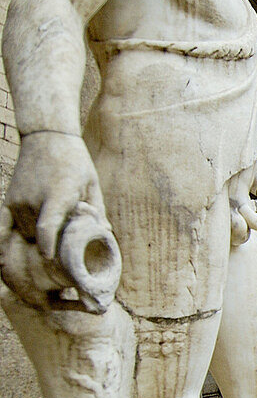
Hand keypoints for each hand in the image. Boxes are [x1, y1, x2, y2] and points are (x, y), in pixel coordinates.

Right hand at [1, 133, 106, 302]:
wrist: (46, 137)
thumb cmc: (75, 162)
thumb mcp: (92, 184)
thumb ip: (97, 210)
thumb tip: (105, 233)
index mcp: (59, 195)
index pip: (47, 226)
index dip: (47, 245)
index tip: (48, 259)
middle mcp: (34, 199)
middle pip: (41, 236)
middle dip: (53, 244)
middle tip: (68, 238)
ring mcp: (19, 200)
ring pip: (28, 233)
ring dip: (40, 237)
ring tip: (55, 224)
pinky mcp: (10, 200)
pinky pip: (10, 226)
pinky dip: (19, 235)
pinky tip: (19, 250)